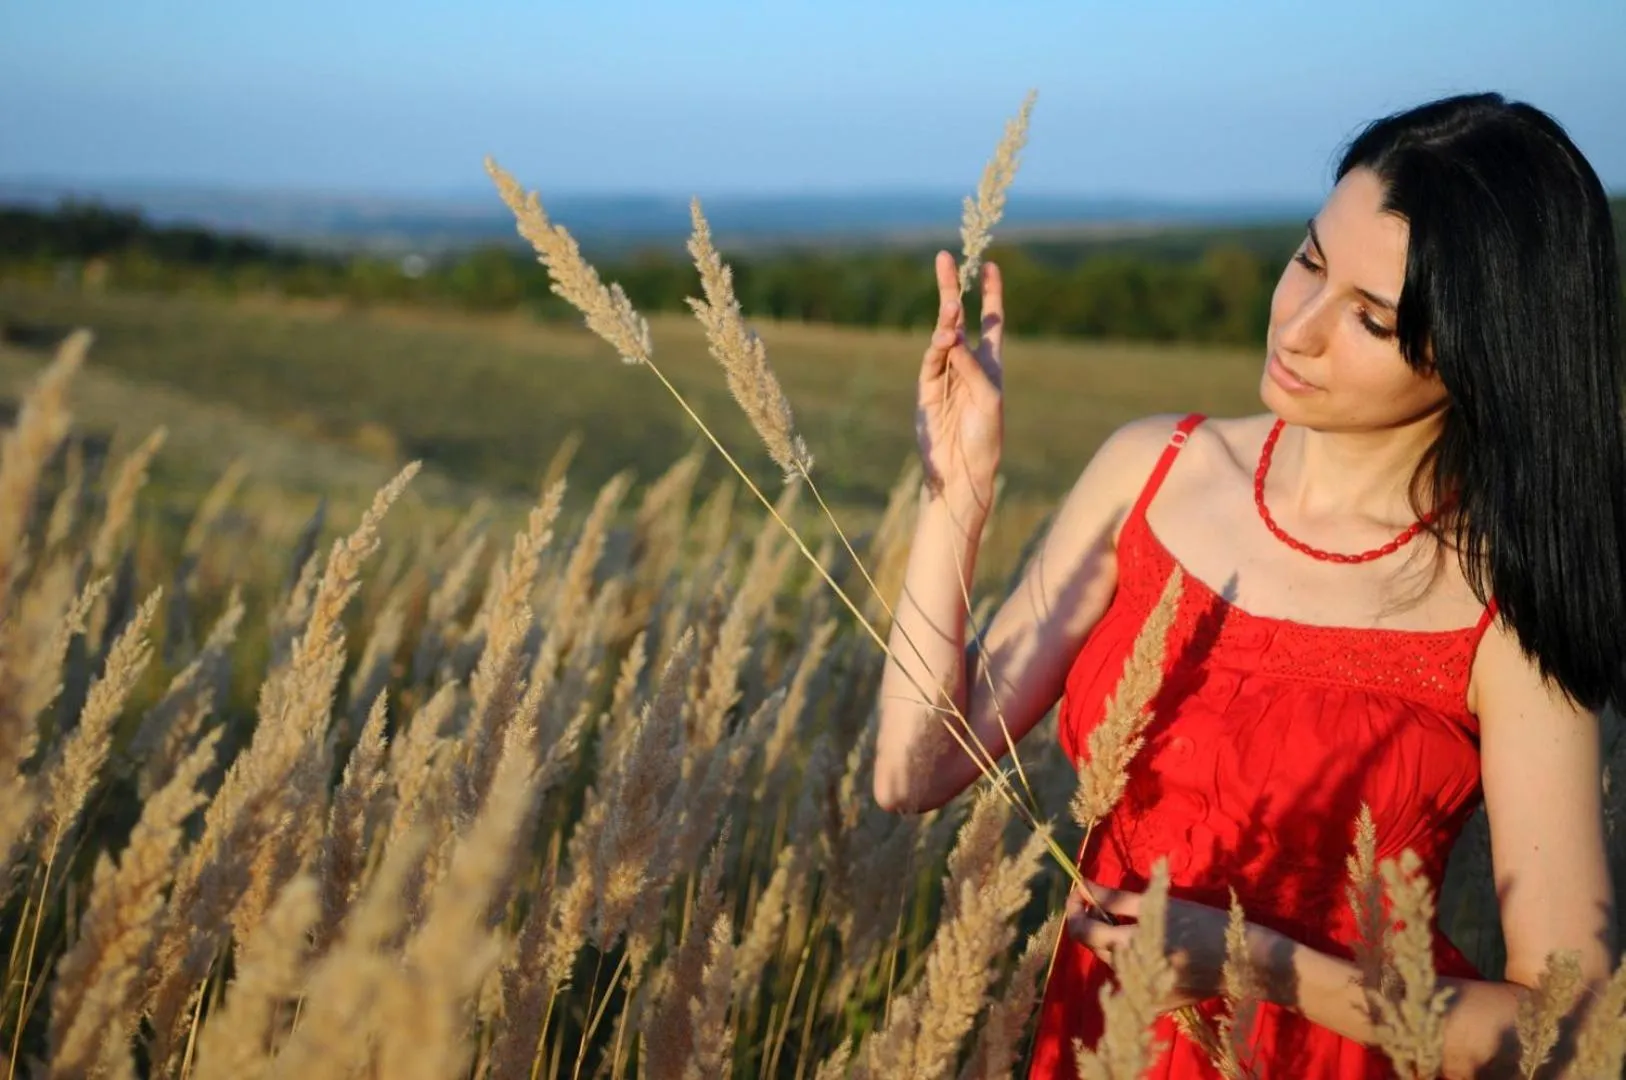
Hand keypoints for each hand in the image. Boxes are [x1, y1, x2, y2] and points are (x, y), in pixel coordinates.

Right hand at [916, 251, 1003, 513]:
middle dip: (951, 288)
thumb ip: (972, 367)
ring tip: (952, 308)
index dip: (991, 293)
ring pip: (942, 337)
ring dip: (947, 321)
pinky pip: (931, 362)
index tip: (990, 265)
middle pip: (958, 318)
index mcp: (990, 364)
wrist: (962, 470)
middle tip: (944, 258)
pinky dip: (937, 348)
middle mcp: (967, 364)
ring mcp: (944, 375)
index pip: (991, 320)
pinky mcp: (926, 389)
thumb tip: (951, 337)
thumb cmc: (985, 437)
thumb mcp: (989, 399)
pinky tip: (946, 338)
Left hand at [1065, 878, 1259, 1013]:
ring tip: (1130, 919)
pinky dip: (1133, 958)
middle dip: (1092, 921)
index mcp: (1134, 946)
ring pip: (1113, 962)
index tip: (1079, 891)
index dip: (1074, 909)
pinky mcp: (1156, 1005)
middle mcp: (1133, 975)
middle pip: (1095, 947)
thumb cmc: (1205, 924)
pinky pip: (1132, 978)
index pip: (1083, 932)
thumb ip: (1116, 899)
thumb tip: (1083, 886)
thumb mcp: (1161, 905)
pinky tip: (1152, 944)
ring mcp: (1144, 994)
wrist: (1247, 962)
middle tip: (1100, 900)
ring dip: (1112, 939)